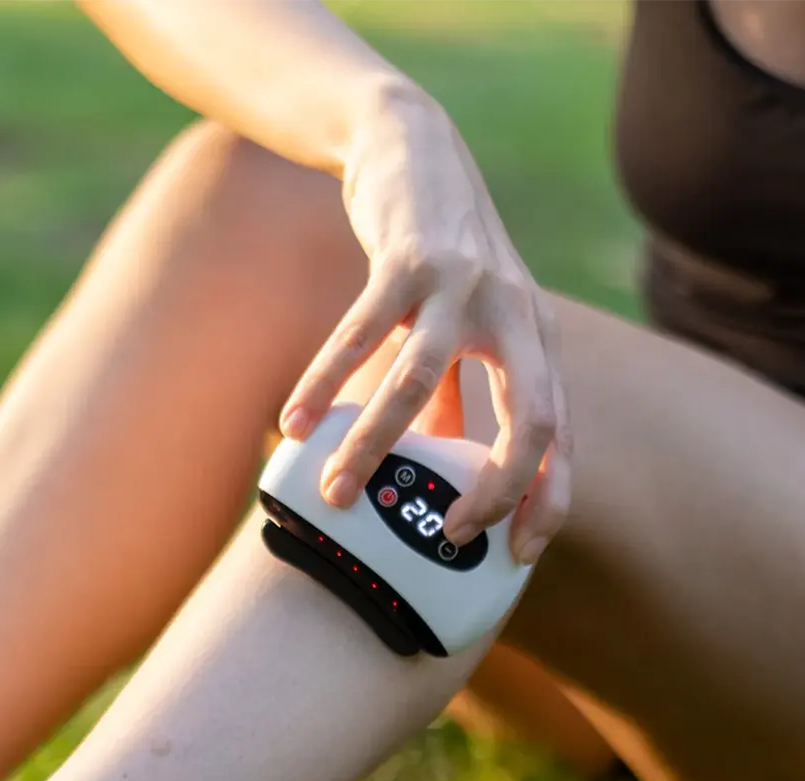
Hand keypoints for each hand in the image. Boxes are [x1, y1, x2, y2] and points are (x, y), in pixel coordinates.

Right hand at [279, 84, 570, 563]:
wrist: (416, 153)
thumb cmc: (441, 260)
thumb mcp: (464, 329)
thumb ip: (457, 396)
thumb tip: (440, 464)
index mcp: (536, 342)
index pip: (560, 436)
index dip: (547, 500)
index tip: (517, 553)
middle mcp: (516, 317)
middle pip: (531, 420)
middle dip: (495, 490)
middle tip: (447, 537)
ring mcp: (464, 285)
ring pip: (421, 382)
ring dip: (375, 445)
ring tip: (335, 491)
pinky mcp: (407, 260)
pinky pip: (362, 335)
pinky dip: (324, 381)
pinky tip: (293, 422)